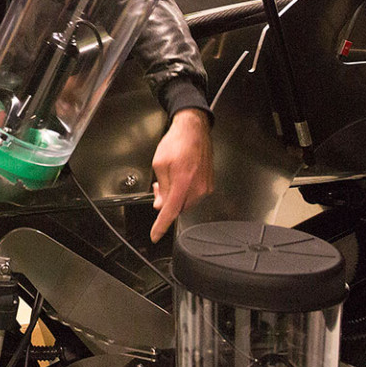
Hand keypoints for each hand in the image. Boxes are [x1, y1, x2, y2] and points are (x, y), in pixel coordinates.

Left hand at [149, 108, 213, 242]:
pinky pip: (194, 195)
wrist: (194, 130)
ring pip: (186, 203)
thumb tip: (161, 205)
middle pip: (178, 208)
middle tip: (159, 187)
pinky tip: (180, 176)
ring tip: (170, 177)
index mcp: (183, 182)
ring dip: (176, 196)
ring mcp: (206, 187)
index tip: (155, 236)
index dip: (161, 225)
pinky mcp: (210, 184)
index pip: (171, 211)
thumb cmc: (176, 142)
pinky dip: (185, 191)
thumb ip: (161, 188)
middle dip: (166, 202)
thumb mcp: (160, 164)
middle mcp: (198, 188)